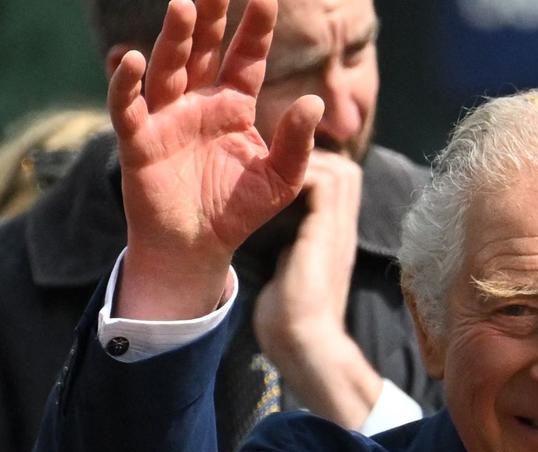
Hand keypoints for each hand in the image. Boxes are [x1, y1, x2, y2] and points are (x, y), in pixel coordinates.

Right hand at [112, 0, 322, 319]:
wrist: (200, 247)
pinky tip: (132, 60)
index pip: (247, 57)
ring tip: (184, 6)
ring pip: (169, 66)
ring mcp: (167, 117)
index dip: (255, 28)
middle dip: (211, 17)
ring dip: (175, 37)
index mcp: (234, 104)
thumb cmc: (240, 210)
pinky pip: (129, 106)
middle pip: (205, 49)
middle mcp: (199, 101)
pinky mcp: (140, 140)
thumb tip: (316, 102)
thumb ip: (298, 143)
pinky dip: (126, 84)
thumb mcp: (282, 179)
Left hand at [253, 150, 361, 346]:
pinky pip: (323, 182)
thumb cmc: (290, 323)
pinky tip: (273, 184)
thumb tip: (279, 246)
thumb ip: (291, 255)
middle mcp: (341, 231)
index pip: (338, 188)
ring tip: (275, 174)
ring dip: (309, 163)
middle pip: (346, 171)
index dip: (314, 173)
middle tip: (276, 170)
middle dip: (314, 160)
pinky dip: (301, 173)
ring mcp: (337, 231)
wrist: (305, 345)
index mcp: (333, 241)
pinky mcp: (325, 232)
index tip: (278, 176)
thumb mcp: (290, 276)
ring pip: (341, 170)